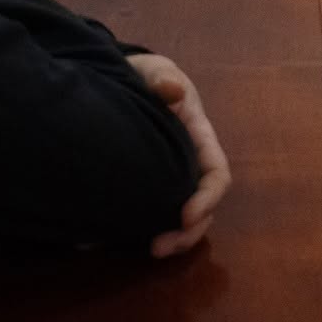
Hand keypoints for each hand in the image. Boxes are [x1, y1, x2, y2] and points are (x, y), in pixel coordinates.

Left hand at [126, 54, 232, 258]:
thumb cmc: (146, 76)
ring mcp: (167, 178)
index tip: (184, 216)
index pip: (217, 174)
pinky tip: (104, 240)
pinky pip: (147, 214)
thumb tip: (172, 91)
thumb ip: (162, 78)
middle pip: (203, 207)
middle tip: (158, 248)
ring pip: (178, 218)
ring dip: (168, 238)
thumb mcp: (156, 71)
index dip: (207, 198)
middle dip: (187, 233)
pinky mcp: (143, 187)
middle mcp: (188, 163)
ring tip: (145, 250)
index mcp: (199, 138)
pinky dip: (132, 231)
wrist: (118, 80)